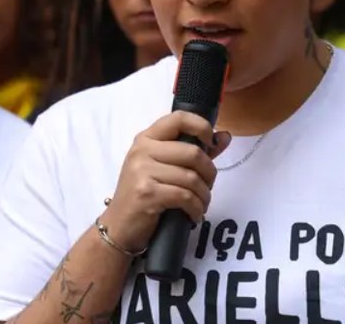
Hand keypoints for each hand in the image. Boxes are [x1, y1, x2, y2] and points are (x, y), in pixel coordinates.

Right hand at [99, 111, 232, 251]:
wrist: (119, 226)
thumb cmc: (144, 194)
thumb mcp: (164, 167)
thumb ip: (195, 150)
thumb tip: (224, 136)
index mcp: (146, 138)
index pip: (179, 118)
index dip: (202, 126)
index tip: (210, 143)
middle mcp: (142, 150)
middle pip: (193, 153)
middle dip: (209, 173)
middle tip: (207, 186)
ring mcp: (142, 171)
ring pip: (192, 178)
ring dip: (204, 195)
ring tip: (201, 203)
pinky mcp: (147, 193)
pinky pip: (185, 196)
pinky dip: (196, 208)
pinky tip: (194, 214)